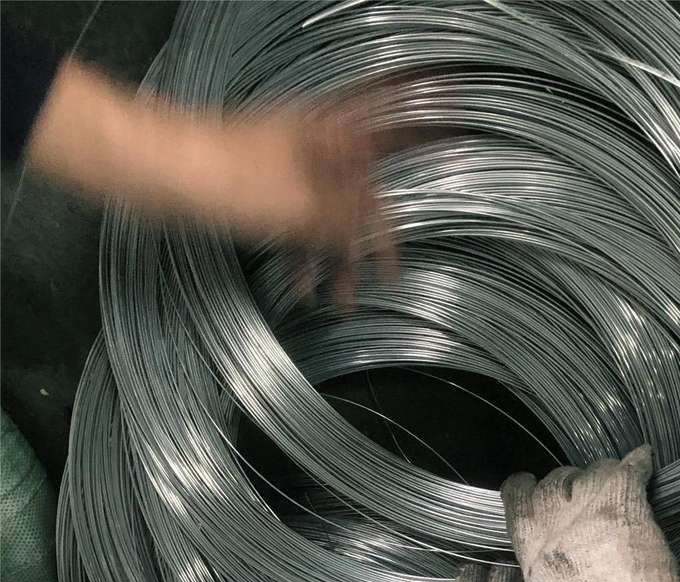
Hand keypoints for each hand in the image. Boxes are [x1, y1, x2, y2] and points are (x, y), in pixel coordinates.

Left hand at [29, 62, 403, 306]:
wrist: (156, 172)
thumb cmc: (233, 179)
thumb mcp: (305, 210)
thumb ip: (349, 225)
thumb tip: (378, 238)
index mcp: (335, 138)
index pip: (396, 127)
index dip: (431, 126)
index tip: (463, 120)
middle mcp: (319, 148)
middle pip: (363, 189)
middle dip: (373, 238)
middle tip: (389, 276)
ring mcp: (291, 169)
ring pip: (329, 215)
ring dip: (335, 259)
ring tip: (339, 303)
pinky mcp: (265, 191)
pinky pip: (299, 225)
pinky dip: (303, 254)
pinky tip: (302, 287)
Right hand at [500, 445, 679, 581]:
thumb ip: (543, 567)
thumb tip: (551, 561)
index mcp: (528, 539)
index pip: (516, 490)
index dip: (530, 490)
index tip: (540, 496)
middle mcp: (552, 512)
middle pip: (558, 478)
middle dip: (572, 488)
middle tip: (589, 507)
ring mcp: (589, 501)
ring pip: (594, 469)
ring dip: (604, 480)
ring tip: (617, 496)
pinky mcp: (626, 498)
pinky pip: (632, 466)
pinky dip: (639, 463)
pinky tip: (643, 461)